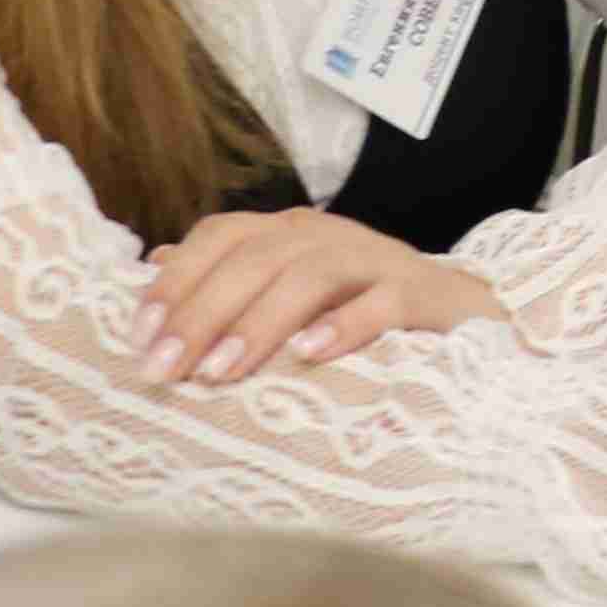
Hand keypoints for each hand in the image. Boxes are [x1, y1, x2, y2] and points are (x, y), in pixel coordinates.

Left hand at [133, 208, 508, 385]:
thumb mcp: (289, 292)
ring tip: (220, 373)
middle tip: (164, 370)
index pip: (220, 237)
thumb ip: (229, 278)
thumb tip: (154, 266)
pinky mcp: (422, 293)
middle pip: (254, 258)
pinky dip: (344, 326)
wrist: (467, 314)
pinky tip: (309, 355)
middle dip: (201, 314)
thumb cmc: (362, 308)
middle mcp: (328, 235)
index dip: (176, 283)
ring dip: (257, 323)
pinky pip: (382, 302)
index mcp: (289, 233)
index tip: (139, 338)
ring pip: (310, 274)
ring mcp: (377, 260)